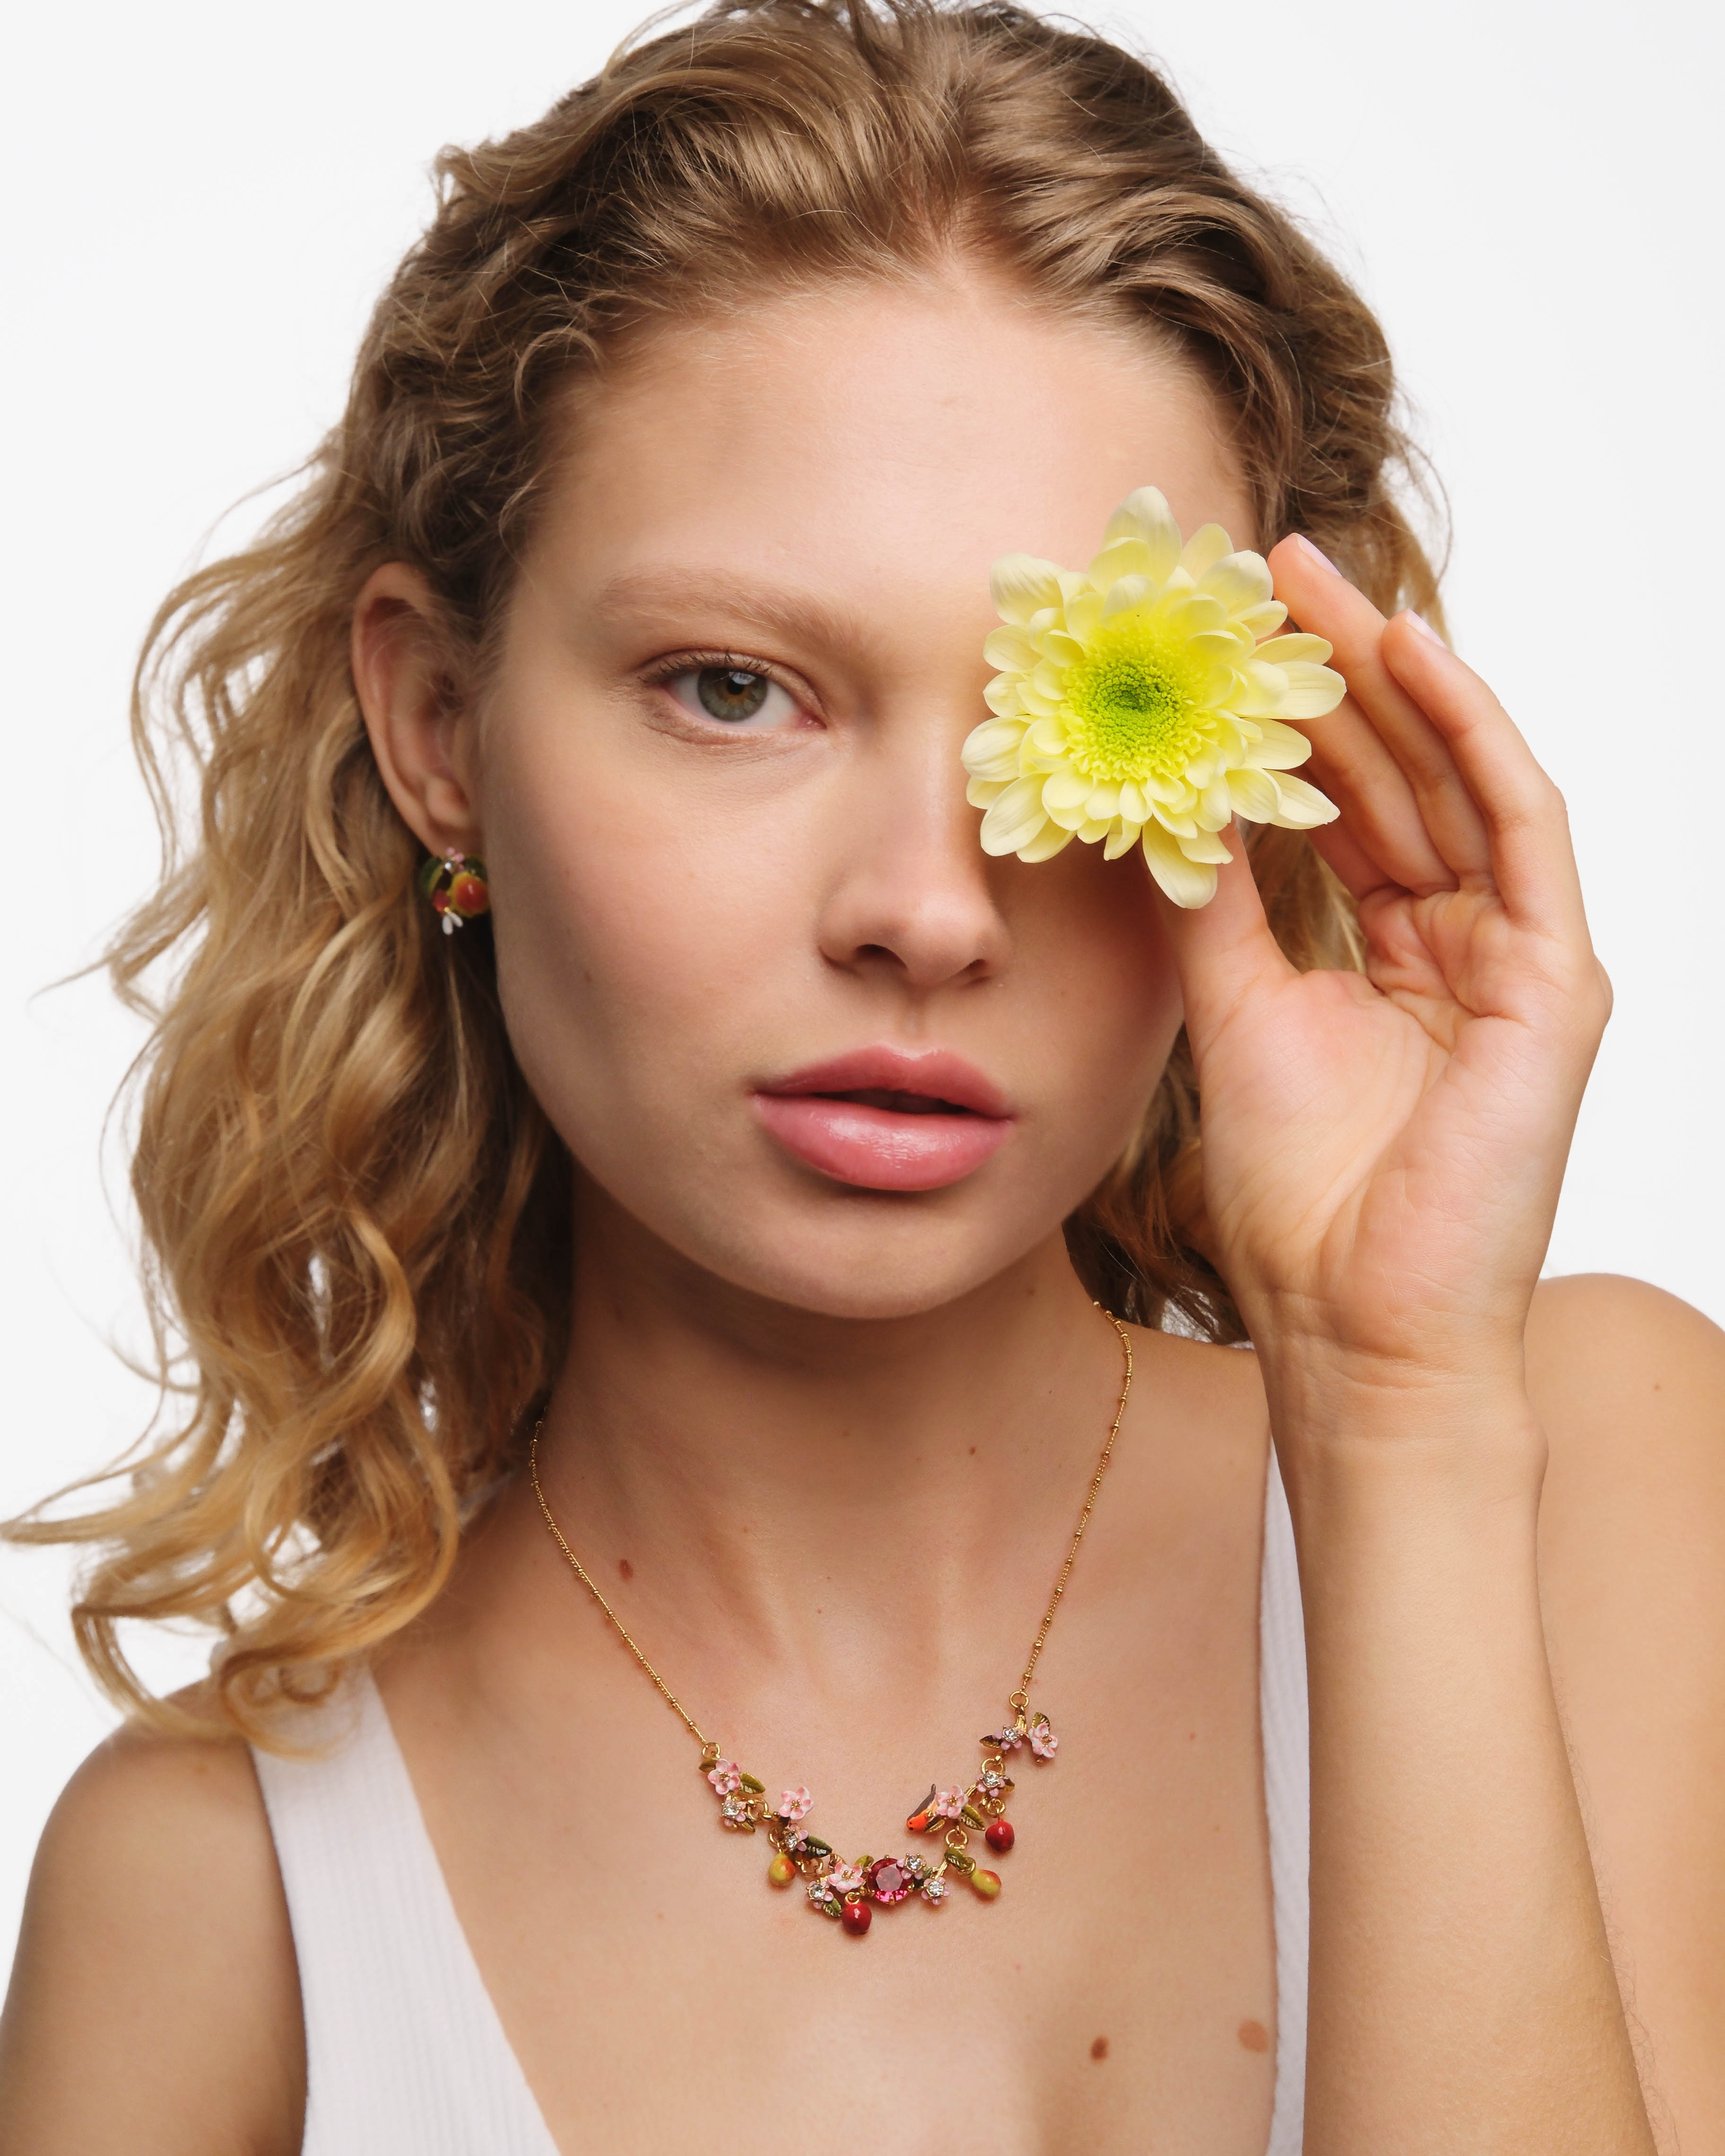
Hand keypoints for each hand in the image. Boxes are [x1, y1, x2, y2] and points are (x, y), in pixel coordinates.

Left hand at [1159, 538, 1611, 1403]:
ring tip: (1321, 588)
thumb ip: (1214, 903)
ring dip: (1396, 675)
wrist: (1353, 1325)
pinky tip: (1412, 657)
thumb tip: (1165, 799)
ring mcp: (1519, 956)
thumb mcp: (1233, 1011)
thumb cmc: (1300, 1198)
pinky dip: (1471, 735)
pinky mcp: (1557, 980)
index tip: (1225, 640)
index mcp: (1395, 952)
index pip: (1354, 803)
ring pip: (1462, 777)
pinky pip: (1521, 826)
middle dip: (1340, 669)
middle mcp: (1464, 940)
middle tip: (1269, 574)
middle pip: (1406, 773)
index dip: (1295, 717)